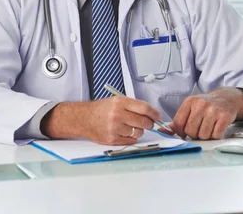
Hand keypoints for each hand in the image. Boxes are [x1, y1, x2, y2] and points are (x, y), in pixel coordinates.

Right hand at [41, 97, 160, 144]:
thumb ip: (133, 106)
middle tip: (148, 123)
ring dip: (139, 131)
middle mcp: (117, 115)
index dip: (154, 113)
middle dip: (149, 123)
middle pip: (143, 122)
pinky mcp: (112, 139)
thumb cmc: (102, 109)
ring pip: (138, 132)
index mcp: (120, 103)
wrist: (85, 119)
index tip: (157, 116)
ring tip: (132, 127)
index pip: (144, 108)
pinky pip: (131, 140)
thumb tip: (151, 114)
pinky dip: (132, 137)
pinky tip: (125, 132)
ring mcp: (115, 128)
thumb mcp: (117, 101)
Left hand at [171, 87, 242, 139]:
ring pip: (203, 135)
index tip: (185, 132)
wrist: (227, 98)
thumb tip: (163, 131)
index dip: (181, 132)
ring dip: (206, 136)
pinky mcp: (224, 116)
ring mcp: (213, 110)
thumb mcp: (191, 107)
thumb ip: (178, 121)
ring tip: (209, 127)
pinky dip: (216, 135)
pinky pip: (215, 135)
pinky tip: (216, 128)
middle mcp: (200, 104)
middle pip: (190, 131)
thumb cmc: (207, 105)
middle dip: (194, 134)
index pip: (178, 123)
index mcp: (189, 101)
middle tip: (200, 129)